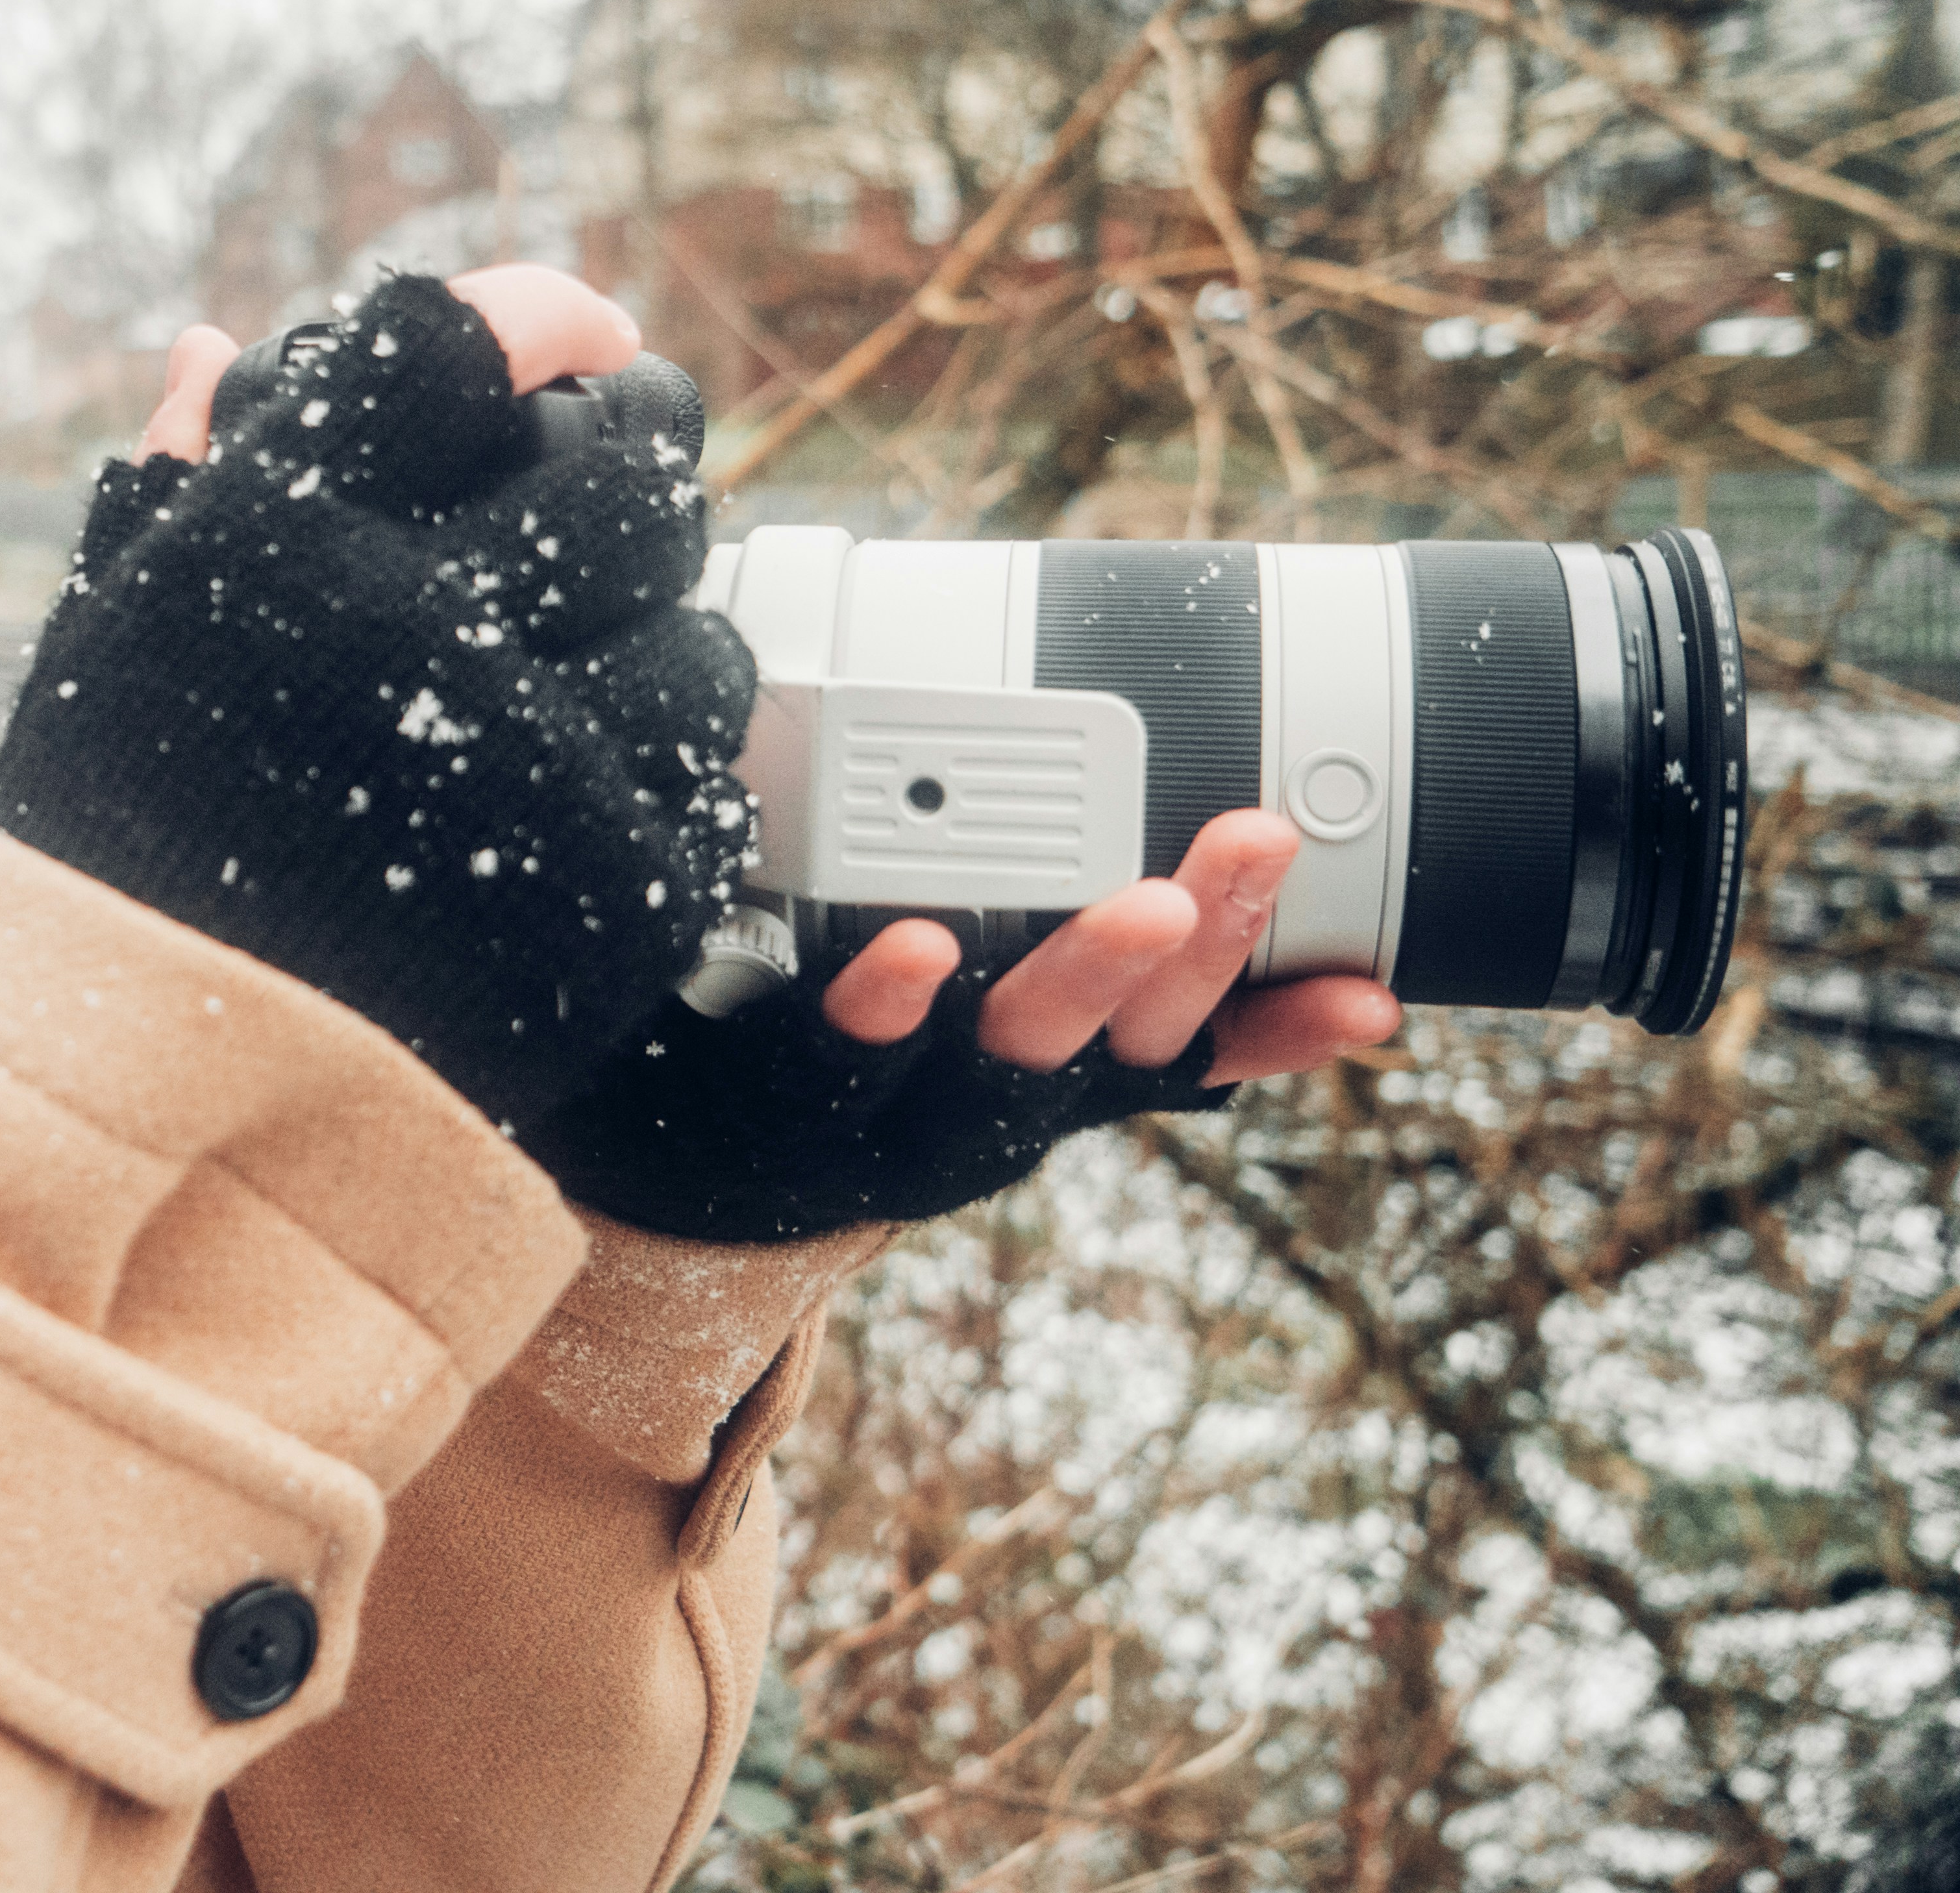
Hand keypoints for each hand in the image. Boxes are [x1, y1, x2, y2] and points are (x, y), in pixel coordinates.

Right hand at [0, 269, 755, 1137]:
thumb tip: (225, 346)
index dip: (540, 316)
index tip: (575, 335)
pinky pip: (712, 787)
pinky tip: (588, 802)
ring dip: (661, 643)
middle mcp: (406, 626)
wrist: (145, 1098)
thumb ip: (179, 481)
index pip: (452, 343)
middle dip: (635, 474)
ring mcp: (526, 763)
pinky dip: (668, 785)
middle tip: (612, 501)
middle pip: (623, 477)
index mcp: (270, 536)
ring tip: (587, 683)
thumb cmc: (118, 852)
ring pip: (700, 637)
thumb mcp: (112, 642)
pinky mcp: (613, 895)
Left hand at [527, 811, 1404, 1244]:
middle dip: (1189, 958)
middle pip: (1111, 1048)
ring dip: (1078, 980)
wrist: (664, 1171)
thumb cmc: (862, 1083)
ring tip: (1139, 905)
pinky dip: (880, 1007)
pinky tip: (913, 951)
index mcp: (1046, 1090)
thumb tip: (1348, 984)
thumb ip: (1147, 1006)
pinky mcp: (773, 1100)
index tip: (1371, 992)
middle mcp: (982, 1117)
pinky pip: (832, 1061)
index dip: (1281, 1033)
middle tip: (1249, 862)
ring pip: (999, 1057)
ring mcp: (882, 1116)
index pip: (1188, 1056)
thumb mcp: (1016, 1052)